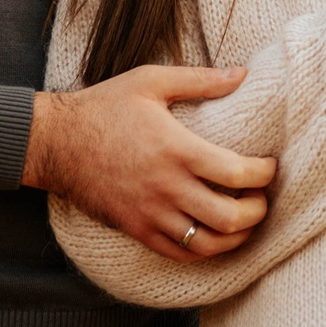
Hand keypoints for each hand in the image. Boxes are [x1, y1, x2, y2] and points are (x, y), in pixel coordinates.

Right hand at [25, 66, 273, 263]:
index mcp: (177, 150)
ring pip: (208, 245)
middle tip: (262, 198)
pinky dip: (204, 251)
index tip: (269, 166)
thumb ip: (199, 80)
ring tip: (245, 221)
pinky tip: (213, 236)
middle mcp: (167, 187)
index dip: (264, 174)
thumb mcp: (151, 81)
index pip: (237, 173)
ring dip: (236, 237)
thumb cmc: (105, 107)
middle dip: (257, 211)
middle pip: (230, 217)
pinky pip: (179, 253)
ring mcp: (151, 214)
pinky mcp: (136, 230)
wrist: (56, 142)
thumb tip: (241, 73)